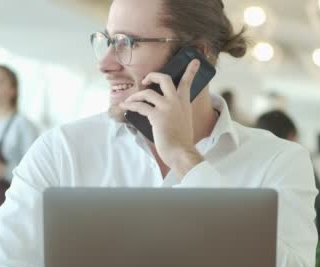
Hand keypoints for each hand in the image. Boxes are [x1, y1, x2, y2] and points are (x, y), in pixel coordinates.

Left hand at [120, 59, 203, 177]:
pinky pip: (140, 106)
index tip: (194, 61)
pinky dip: (131, 106)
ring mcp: (166, 107)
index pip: (187, 83)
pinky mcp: (156, 115)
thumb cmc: (181, 141)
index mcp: (184, 103)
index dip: (190, 71)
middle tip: (146, 80)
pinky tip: (125, 107)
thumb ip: (177, 112)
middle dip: (153, 76)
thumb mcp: (184, 122)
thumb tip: (164, 111)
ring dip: (136, 96)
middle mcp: (176, 102)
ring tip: (129, 101)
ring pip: (147, 93)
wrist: (180, 151)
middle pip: (164, 79)